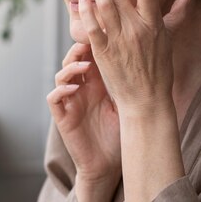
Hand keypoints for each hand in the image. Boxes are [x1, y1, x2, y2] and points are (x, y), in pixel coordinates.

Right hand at [46, 41, 120, 183]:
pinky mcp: (62, 117)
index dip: (94, 45)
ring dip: (70, 68)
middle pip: (73, 60)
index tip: (105, 36)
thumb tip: (146, 59)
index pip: (90, 57)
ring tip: (84, 66)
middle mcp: (82, 90)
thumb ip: (128, 84)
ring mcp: (70, 102)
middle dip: (79, 50)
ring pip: (61, 75)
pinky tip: (73, 87)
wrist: (109, 166)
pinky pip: (54, 98)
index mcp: (97, 84)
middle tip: (90, 43)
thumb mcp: (127, 104)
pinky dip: (61, 90)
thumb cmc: (121, 136)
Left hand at [80, 0, 191, 115]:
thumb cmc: (158, 69)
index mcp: (153, 23)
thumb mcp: (169, 39)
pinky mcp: (104, 51)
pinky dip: (86, 10)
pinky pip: (93, 27)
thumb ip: (175, 15)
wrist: (146, 99)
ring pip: (104, 5)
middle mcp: (136, 28)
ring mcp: (119, 39)